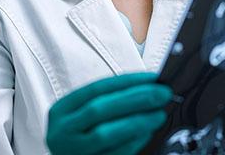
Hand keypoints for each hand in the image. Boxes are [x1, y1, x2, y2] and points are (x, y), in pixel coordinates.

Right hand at [46, 72, 171, 154]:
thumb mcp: (84, 115)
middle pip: (99, 109)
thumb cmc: (81, 135)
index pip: (96, 89)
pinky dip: (132, 142)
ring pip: (104, 134)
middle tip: (162, 94)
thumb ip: (111, 100)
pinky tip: (146, 133)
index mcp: (61, 111)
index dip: (127, 81)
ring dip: (136, 121)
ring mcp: (72, 151)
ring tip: (158, 114)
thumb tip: (148, 87)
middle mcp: (62, 131)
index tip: (152, 78)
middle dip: (135, 99)